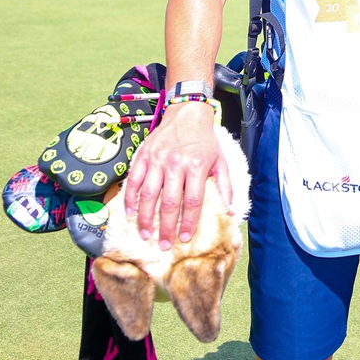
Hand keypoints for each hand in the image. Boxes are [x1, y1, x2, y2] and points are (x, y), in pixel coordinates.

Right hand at [123, 103, 231, 249]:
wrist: (187, 113)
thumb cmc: (205, 140)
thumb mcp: (220, 160)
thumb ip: (225, 187)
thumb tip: (230, 211)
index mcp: (197, 166)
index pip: (192, 201)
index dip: (188, 222)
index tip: (185, 238)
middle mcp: (176, 163)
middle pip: (169, 202)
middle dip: (166, 227)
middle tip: (164, 245)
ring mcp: (157, 159)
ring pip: (149, 194)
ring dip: (146, 217)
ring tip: (146, 235)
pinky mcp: (143, 155)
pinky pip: (134, 180)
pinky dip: (130, 198)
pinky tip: (130, 213)